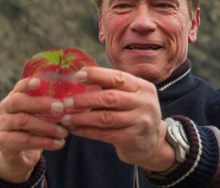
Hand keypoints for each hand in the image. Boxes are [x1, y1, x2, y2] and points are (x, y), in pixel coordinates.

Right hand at [0, 77, 68, 182]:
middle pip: (19, 102)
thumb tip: (73, 98)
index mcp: (13, 97)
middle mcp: (5, 109)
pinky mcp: (4, 142)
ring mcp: (2, 125)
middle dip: (41, 104)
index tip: (39, 82)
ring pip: (24, 121)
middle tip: (61, 108)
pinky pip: (25, 140)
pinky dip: (44, 142)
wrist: (20, 156)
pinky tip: (59, 143)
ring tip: (64, 132)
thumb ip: (49, 105)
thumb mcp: (38, 115)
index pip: (18, 87)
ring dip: (47, 126)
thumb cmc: (34, 129)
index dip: (27, 84)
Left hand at [59, 67, 176, 171]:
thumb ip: (113, 87)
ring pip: (105, 118)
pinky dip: (87, 131)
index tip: (77, 75)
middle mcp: (144, 103)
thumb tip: (80, 76)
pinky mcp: (132, 139)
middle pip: (110, 98)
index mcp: (142, 87)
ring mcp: (140, 122)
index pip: (117, 77)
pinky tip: (75, 129)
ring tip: (65, 118)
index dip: (96, 75)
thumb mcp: (132, 96)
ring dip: (82, 118)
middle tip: (65, 102)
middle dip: (84, 100)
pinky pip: (104, 134)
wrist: (154, 143)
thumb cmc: (135, 113)